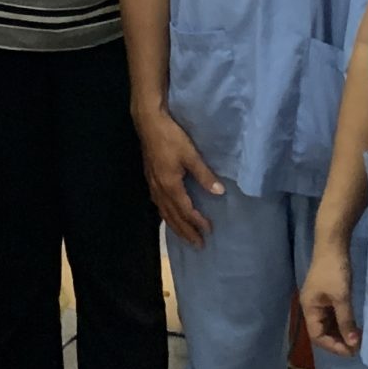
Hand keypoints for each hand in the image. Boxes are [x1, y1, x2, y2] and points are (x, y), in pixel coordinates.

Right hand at [136, 107, 221, 247]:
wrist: (148, 123)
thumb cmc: (171, 137)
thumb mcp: (190, 155)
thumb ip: (204, 175)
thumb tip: (219, 192)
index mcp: (170, 186)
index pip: (186, 210)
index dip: (197, 222)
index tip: (209, 231)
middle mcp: (159, 190)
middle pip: (173, 217)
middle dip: (186, 232)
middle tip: (198, 245)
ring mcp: (152, 185)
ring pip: (164, 213)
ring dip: (175, 226)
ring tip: (185, 236)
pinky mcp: (150, 179)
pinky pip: (158, 205)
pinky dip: (166, 215)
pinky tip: (169, 215)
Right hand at [299, 238, 359, 355]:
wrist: (332, 244)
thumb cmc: (334, 270)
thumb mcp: (341, 297)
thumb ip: (346, 321)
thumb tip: (352, 344)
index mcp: (309, 309)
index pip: (318, 336)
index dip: (334, 346)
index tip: (352, 350)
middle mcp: (311, 307)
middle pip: (321, 332)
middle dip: (338, 341)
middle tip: (357, 346)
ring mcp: (318, 301)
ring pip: (327, 325)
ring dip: (340, 333)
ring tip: (357, 338)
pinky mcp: (326, 295)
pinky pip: (331, 316)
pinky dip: (341, 323)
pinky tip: (353, 325)